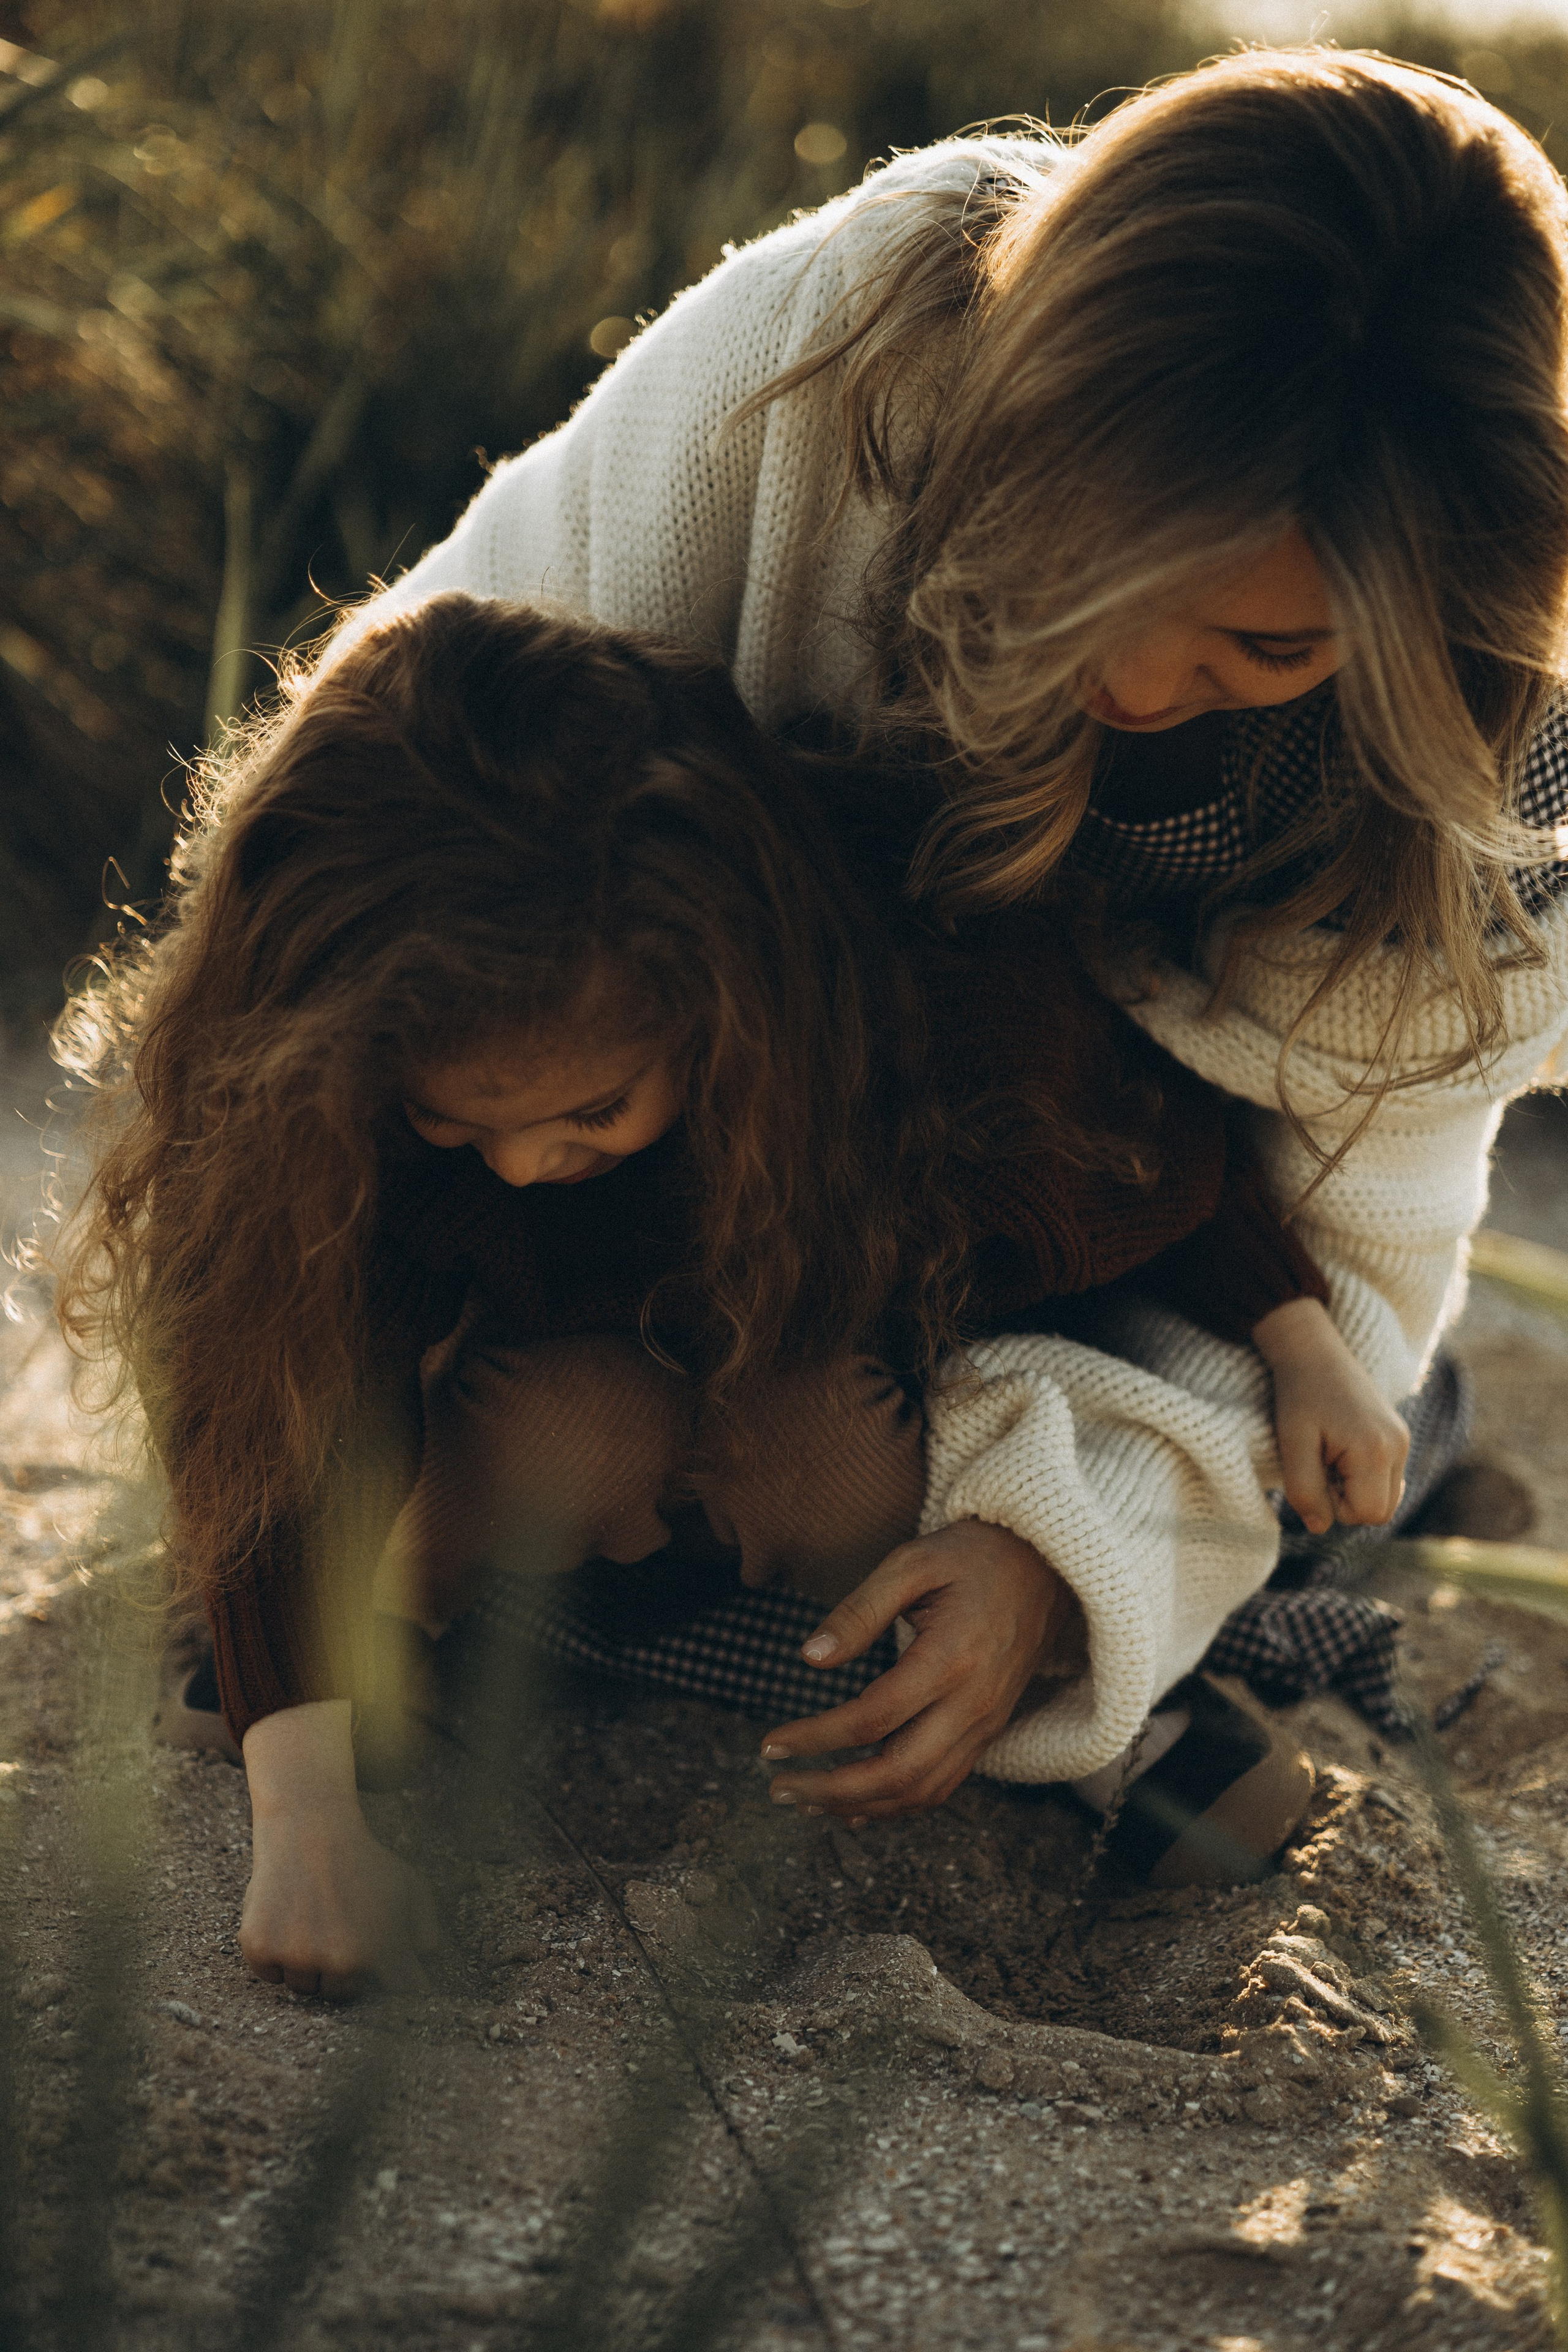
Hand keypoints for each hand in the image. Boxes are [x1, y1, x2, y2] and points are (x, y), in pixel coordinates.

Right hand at [240, 1701, 438, 1995]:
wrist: (309, 1828)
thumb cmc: (362, 1859)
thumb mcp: (408, 1885)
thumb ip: (424, 1925)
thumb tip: (426, 1959)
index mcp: (378, 1954)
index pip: (388, 1994)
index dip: (386, 1981)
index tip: (380, 1967)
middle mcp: (338, 1963)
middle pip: (338, 1994)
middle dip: (339, 1969)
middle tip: (336, 1929)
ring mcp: (298, 1957)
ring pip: (301, 1985)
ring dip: (305, 1963)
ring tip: (311, 1917)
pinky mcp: (260, 1947)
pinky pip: (268, 1973)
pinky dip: (272, 1954)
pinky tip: (285, 1916)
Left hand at [758, 1519, 1083, 1821]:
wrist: (1046, 1565)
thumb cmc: (972, 1556)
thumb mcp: (912, 1563)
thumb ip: (859, 1610)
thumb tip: (810, 1657)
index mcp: (951, 1659)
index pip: (873, 1718)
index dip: (816, 1738)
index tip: (770, 1744)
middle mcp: (974, 1703)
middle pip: (898, 1772)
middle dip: (831, 1790)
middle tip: (778, 1788)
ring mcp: (987, 1723)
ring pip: (922, 1790)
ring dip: (860, 1805)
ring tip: (806, 1802)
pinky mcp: (989, 1730)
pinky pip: (944, 1784)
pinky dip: (898, 1803)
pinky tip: (857, 1805)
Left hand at [1253, 1296, 1409, 1533]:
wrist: (1313, 1352)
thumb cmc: (1299, 1397)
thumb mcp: (1292, 1445)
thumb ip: (1305, 1491)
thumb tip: (1319, 1528)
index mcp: (1376, 1450)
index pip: (1368, 1514)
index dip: (1337, 1508)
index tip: (1315, 1475)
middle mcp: (1399, 1446)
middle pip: (1382, 1511)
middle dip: (1348, 1502)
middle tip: (1321, 1467)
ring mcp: (1402, 1440)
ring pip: (1387, 1497)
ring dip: (1355, 1490)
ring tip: (1329, 1457)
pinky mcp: (1399, 1436)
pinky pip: (1387, 1478)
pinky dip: (1363, 1477)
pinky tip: (1341, 1452)